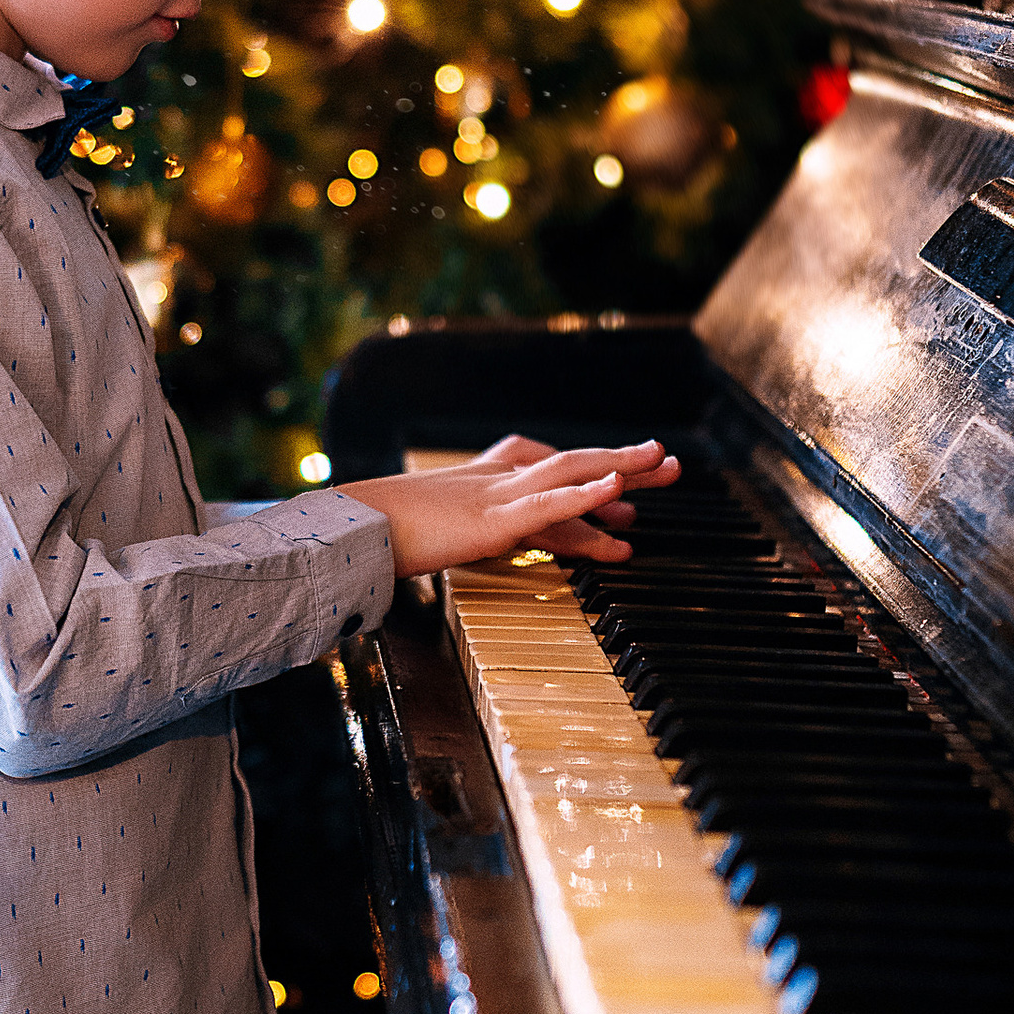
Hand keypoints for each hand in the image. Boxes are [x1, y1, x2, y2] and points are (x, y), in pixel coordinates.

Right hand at [337, 431, 679, 579]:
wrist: (347, 528)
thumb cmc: (374, 534)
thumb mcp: (424, 534)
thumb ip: (446, 538)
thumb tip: (444, 551)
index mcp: (479, 483)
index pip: (545, 472)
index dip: (586, 478)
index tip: (622, 489)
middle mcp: (494, 480)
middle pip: (571, 463)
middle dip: (621, 463)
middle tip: (667, 462)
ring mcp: (496, 496)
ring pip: (571, 471)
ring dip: (620, 466)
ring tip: (662, 463)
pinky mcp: (493, 518)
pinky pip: (549, 502)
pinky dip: (585, 493)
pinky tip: (618, 490)